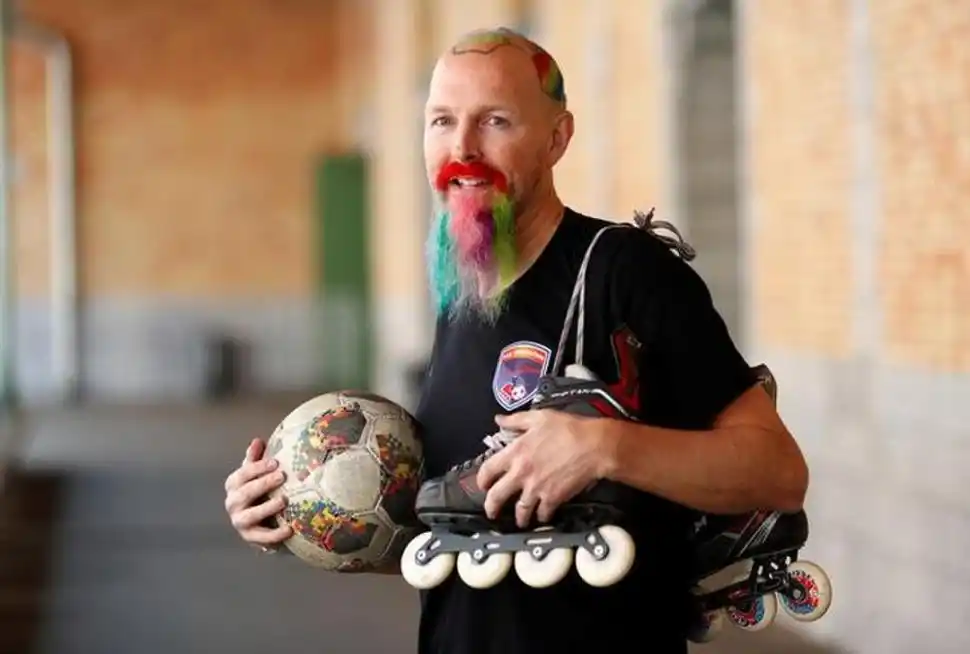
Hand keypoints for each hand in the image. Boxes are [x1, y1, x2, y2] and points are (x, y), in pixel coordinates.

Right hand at [224, 438, 292, 547]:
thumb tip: (257, 440)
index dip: (257, 467)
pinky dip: (275, 534)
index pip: (242, 474)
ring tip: (283, 500)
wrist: (260, 522)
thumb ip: (255, 459)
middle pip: (245, 492)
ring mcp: (239, 521)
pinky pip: (261, 537)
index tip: (275, 462)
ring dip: (267, 508)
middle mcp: (233, 503)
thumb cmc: (259, 492)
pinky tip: (289, 529)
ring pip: (250, 515)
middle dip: (263, 484)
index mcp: (234, 485)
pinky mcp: (250, 537)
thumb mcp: (256, 475)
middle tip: (281, 477)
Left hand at [477, 410, 615, 527]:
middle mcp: (521, 473)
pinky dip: (542, 516)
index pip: (488, 470)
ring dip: (519, 517)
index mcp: (515, 452)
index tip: (483, 485)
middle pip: (497, 496)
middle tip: (492, 512)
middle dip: (491, 507)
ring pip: (519, 510)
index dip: (482, 480)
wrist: (593, 446)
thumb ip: (516, 421)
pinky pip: (542, 513)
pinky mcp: (552, 498)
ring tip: (520, 520)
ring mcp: (536, 488)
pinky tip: (542, 515)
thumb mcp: (539, 418)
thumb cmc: (569, 429)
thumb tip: (499, 420)